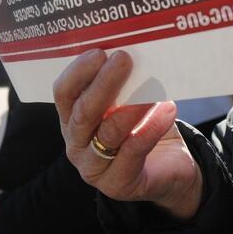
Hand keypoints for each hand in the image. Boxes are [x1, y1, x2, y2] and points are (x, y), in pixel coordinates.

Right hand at [53, 50, 202, 219]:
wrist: (168, 166)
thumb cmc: (142, 125)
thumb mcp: (127, 101)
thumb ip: (122, 82)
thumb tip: (129, 49)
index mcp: (71, 119)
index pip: (64, 93)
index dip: (78, 72)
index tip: (100, 51)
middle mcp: (76, 144)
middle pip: (83, 112)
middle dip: (103, 83)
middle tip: (124, 59)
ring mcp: (93, 168)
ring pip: (108, 132)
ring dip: (131, 107)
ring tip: (151, 89)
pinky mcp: (117, 184)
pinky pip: (134, 151)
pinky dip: (151, 128)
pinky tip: (167, 110)